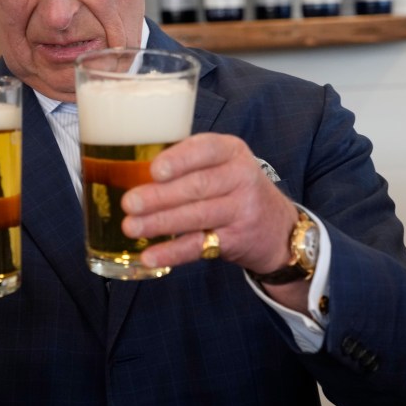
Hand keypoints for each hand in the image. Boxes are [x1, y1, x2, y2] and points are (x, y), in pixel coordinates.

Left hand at [121, 132, 299, 279]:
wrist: (277, 225)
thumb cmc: (232, 186)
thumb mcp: (220, 164)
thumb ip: (186, 163)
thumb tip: (129, 171)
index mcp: (231, 150)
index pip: (206, 149)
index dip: (179, 160)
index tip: (154, 170)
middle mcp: (241, 176)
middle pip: (197, 186)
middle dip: (159, 196)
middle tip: (128, 203)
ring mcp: (243, 209)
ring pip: (197, 216)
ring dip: (160, 223)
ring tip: (131, 227)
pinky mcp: (237, 239)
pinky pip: (200, 246)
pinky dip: (172, 252)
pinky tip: (150, 256)